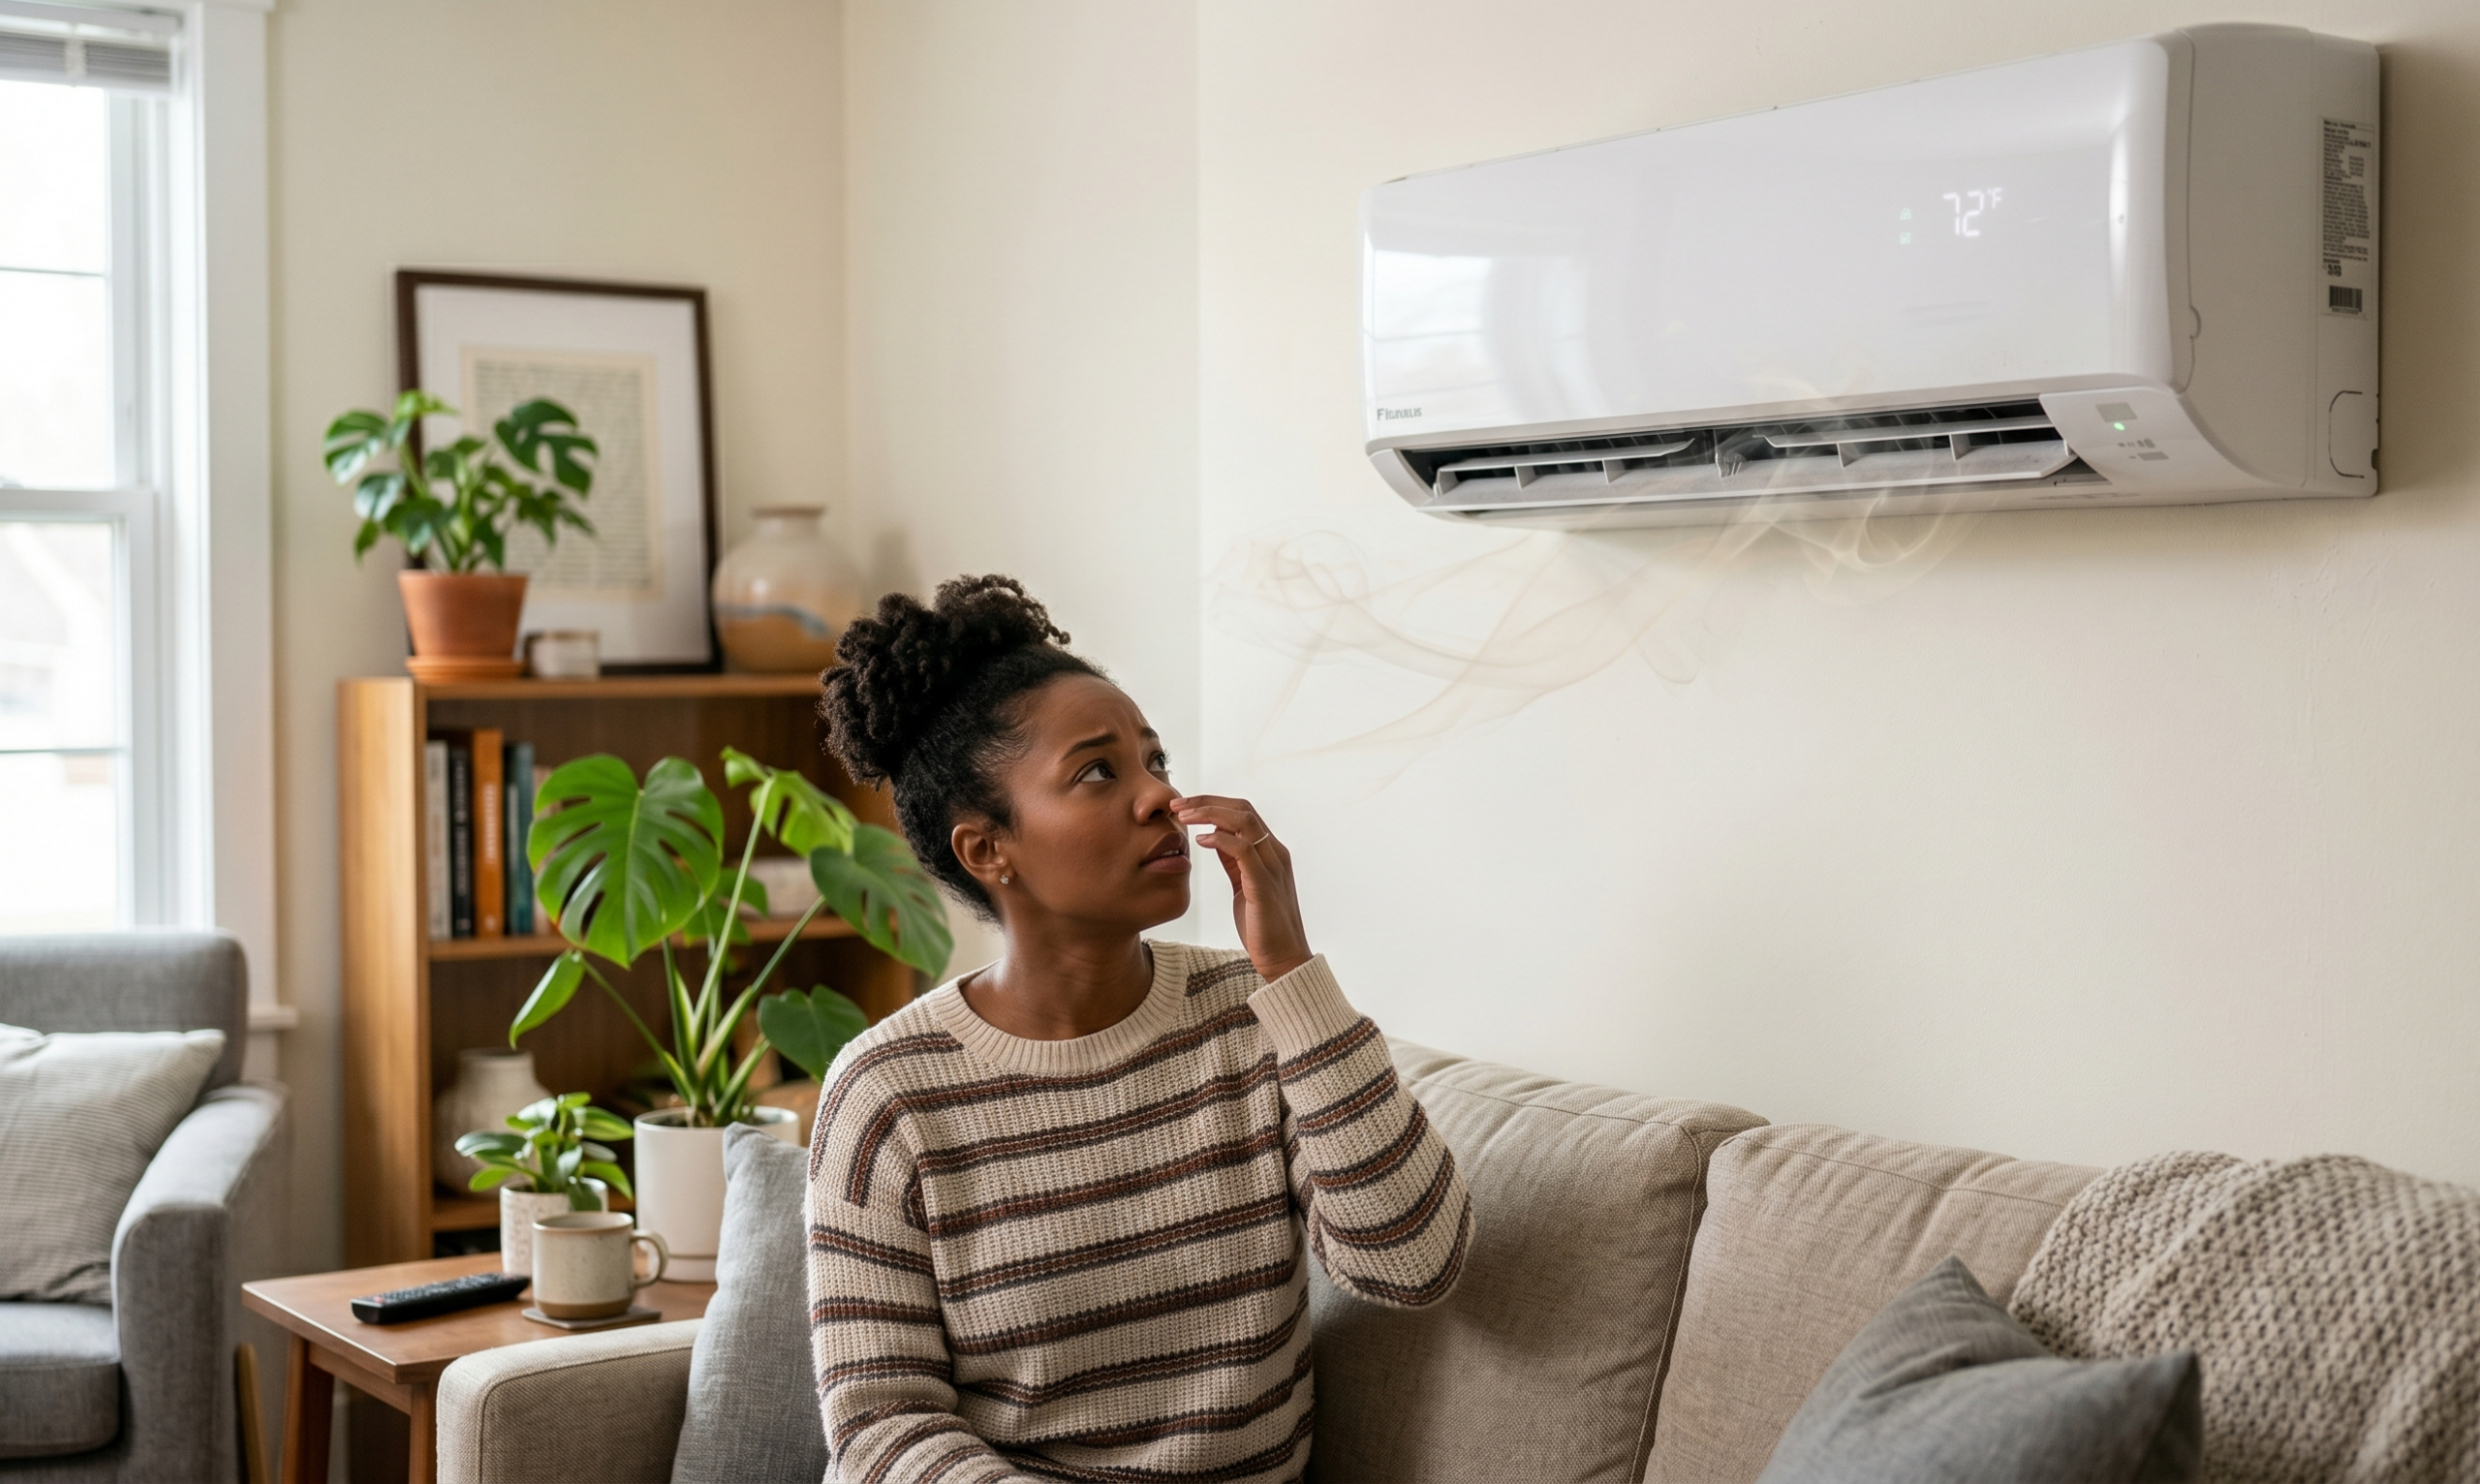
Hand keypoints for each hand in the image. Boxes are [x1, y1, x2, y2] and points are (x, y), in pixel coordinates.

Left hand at [1170, 794, 1310, 982]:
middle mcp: (1275, 853)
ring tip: (1183, 815)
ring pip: (1244, 822)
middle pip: (1243, 808)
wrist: (1284, 960)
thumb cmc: (1263, 926)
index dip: (1212, 803)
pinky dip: (1220, 840)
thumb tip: (1213, 837)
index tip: (1182, 805)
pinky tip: (1200, 841)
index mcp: (1271, 851)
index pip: (1243, 811)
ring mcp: (1273, 867)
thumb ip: (1233, 861)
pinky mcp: (1264, 885)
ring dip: (1209, 814)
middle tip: (1175, 803)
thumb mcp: (1243, 885)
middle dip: (1206, 801)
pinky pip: (1243, 851)